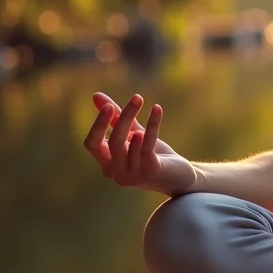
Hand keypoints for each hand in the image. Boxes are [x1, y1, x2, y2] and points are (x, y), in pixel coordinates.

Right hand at [83, 92, 198, 195]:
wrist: (180, 177)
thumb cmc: (153, 155)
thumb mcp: (133, 134)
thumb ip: (116, 119)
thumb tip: (96, 95)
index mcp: (107, 165)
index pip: (91, 144)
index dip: (98, 125)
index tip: (108, 105)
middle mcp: (116, 173)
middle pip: (113, 142)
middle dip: (124, 117)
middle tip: (137, 97)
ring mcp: (133, 175)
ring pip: (129, 143)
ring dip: (136, 119)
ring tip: (143, 104)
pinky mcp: (150, 172)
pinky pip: (147, 145)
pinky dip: (152, 124)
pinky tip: (157, 109)